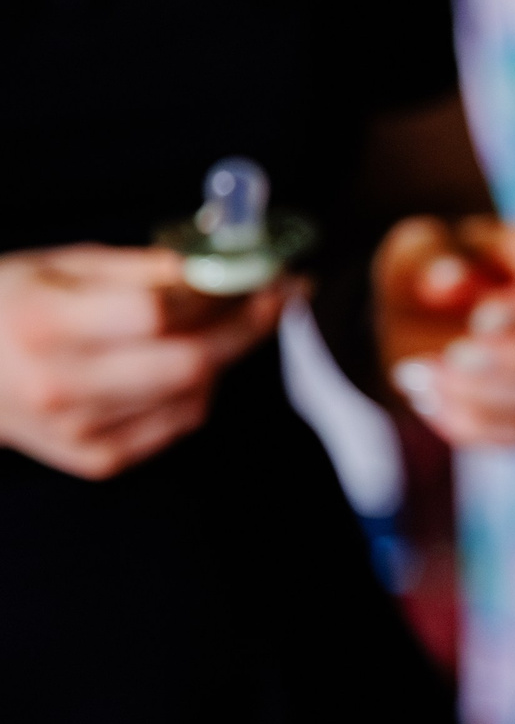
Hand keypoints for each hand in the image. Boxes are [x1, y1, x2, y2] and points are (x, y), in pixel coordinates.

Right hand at [0, 245, 285, 478]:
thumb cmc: (6, 306)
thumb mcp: (61, 265)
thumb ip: (144, 267)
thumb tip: (221, 264)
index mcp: (44, 325)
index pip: (157, 313)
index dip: (219, 292)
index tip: (260, 271)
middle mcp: (59, 386)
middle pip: (191, 363)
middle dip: (248, 327)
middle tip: (279, 296)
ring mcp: (78, 431)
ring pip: (195, 395)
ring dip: (223, 355)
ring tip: (220, 322)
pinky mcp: (96, 459)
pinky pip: (179, 422)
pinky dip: (196, 389)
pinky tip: (181, 361)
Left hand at [376, 216, 514, 446]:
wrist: (412, 318)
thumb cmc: (427, 270)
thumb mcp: (417, 249)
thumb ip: (431, 258)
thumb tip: (453, 280)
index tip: (482, 318)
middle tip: (455, 354)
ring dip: (477, 390)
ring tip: (418, 371)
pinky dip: (466, 421)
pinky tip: (427, 396)